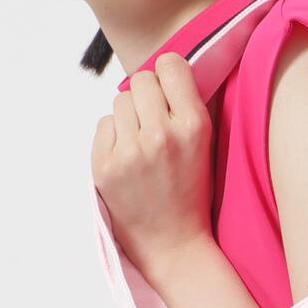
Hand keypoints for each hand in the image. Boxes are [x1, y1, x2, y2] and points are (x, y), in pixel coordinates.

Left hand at [92, 50, 213, 269]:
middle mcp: (163, 135)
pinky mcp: (105, 166)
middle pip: (141, 79)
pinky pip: (104, 124)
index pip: (170, 64)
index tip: (168, 92)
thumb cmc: (190, 192)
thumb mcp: (204, 145)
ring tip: (142, 146)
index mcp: (194, 126)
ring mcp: (131, 152)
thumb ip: (186, 105)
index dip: (167, 76)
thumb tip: (161, 67)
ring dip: (128, 117)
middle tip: (154, 123)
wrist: (173, 243)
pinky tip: (128, 159)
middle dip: (146, 97)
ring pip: (120, 101)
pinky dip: (113, 137)